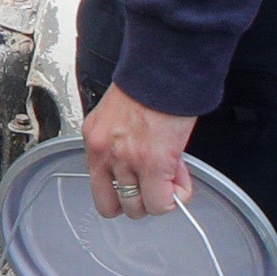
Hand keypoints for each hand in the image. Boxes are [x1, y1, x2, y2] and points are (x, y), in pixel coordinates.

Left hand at [82, 85, 194, 218]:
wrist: (165, 68)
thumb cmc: (148, 85)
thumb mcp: (121, 117)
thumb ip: (124, 145)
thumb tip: (146, 169)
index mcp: (94, 138)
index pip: (98, 185)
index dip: (123, 188)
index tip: (140, 178)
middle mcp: (104, 151)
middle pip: (111, 206)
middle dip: (137, 201)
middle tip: (156, 183)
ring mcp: (127, 160)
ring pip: (139, 208)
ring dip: (159, 197)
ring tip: (172, 174)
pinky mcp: (153, 164)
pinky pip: (162, 202)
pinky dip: (176, 196)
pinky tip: (182, 177)